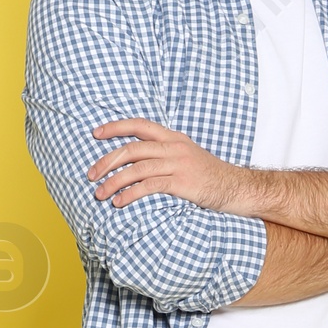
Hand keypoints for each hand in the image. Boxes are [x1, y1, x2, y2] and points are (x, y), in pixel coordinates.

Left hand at [86, 119, 239, 209]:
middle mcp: (174, 147)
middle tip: (91, 174)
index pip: (140, 125)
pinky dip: (131, 194)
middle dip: (107, 161)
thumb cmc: (209, 176)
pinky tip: (119, 202)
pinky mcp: (182, 183)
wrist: (236, 188)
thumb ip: (164, 154)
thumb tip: (137, 160)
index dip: (116, 127)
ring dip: (114, 181)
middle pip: (132, 148)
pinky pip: (150, 186)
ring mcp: (179, 164)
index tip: (96, 133)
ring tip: (99, 193)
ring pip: (137, 168)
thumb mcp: (187, 156)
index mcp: (174, 138)